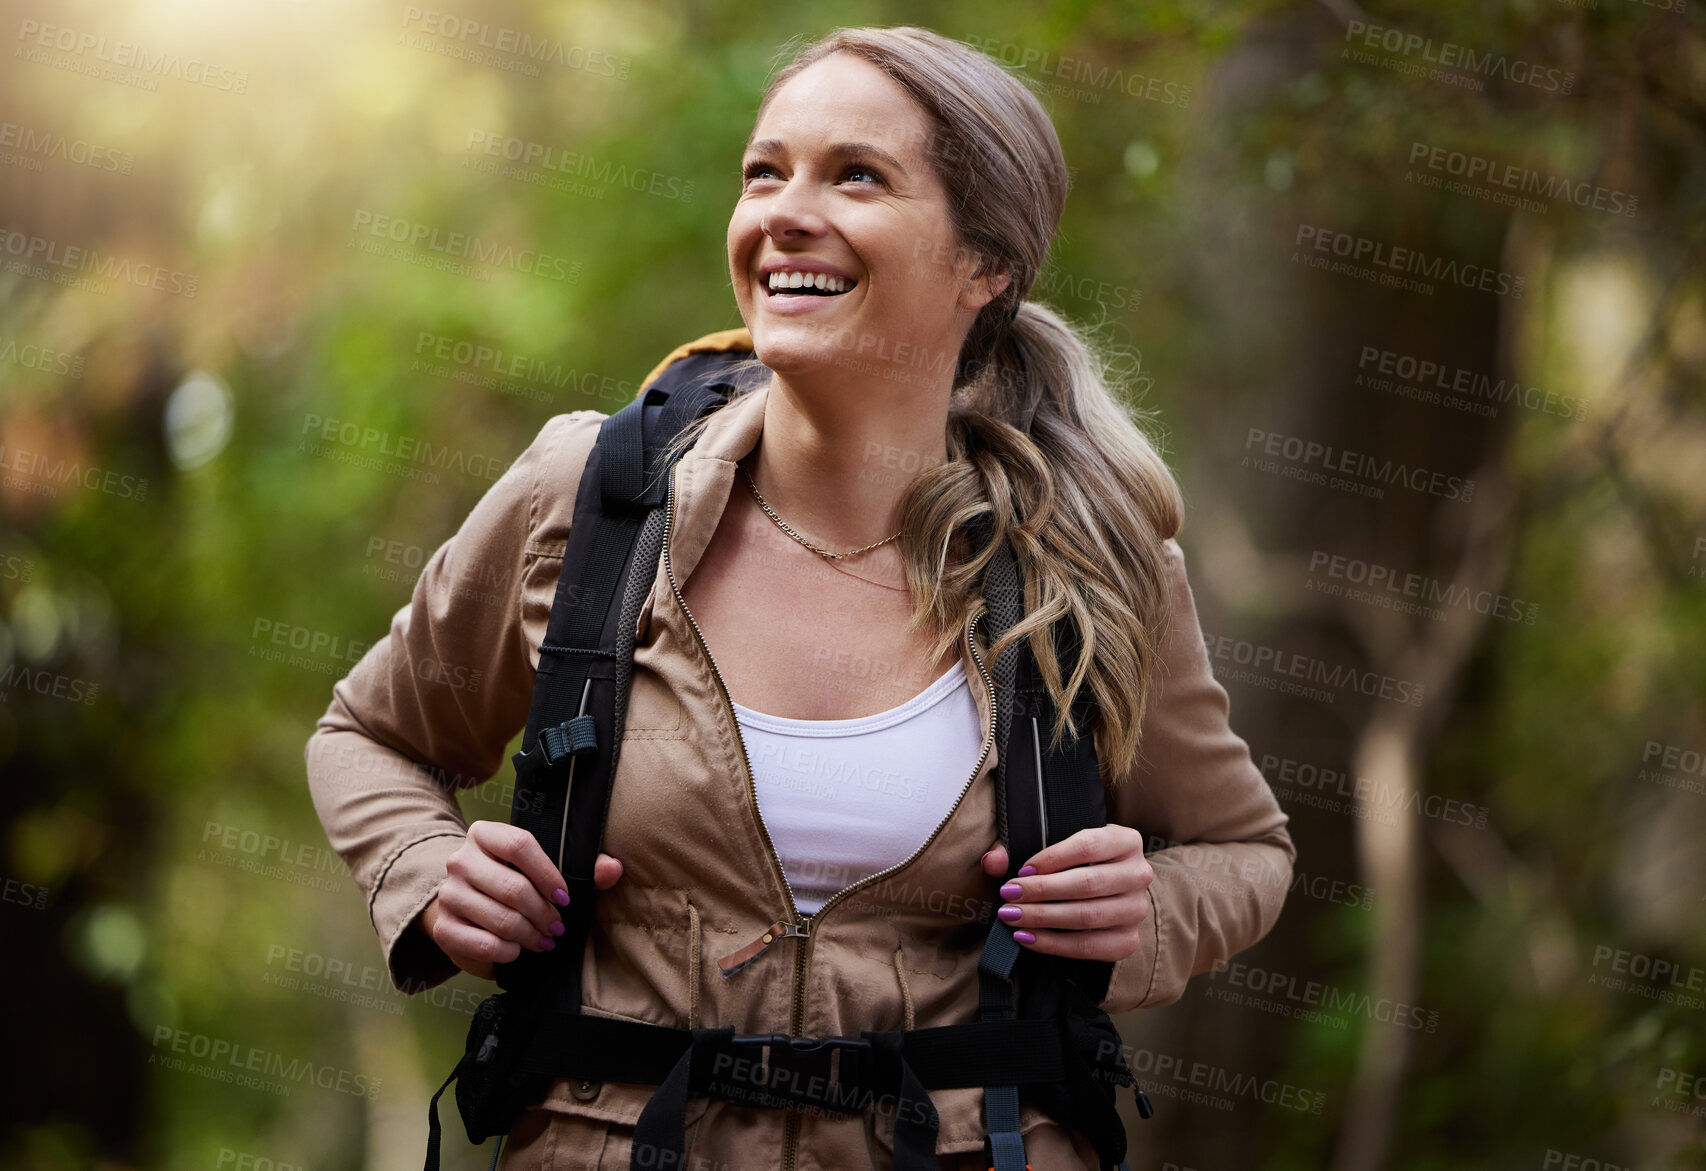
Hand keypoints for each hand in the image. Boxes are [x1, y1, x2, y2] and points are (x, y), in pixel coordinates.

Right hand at [420, 820, 624, 980]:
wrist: (466, 907)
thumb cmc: (514, 883)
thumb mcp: (545, 870)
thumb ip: (584, 867)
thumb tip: (613, 868)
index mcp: (484, 834)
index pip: (519, 845)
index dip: (548, 874)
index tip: (565, 898)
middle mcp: (460, 860)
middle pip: (513, 887)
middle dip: (544, 914)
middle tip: (557, 928)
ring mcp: (448, 894)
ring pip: (501, 919)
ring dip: (530, 935)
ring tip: (543, 940)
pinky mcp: (444, 928)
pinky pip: (484, 944)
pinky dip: (508, 952)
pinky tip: (516, 951)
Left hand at [980, 826, 1152, 961]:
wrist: (1108, 895)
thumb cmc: (1075, 865)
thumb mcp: (1055, 848)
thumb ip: (1018, 848)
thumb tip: (992, 861)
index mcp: (1126, 841)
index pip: (1088, 845)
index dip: (1051, 858)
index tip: (1021, 870)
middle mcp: (1139, 874)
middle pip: (1087, 883)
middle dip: (1042, 891)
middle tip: (1009, 896)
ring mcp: (1136, 910)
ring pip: (1088, 916)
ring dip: (1044, 918)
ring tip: (1012, 917)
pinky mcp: (1128, 940)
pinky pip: (1089, 946)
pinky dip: (1053, 944)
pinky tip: (1027, 938)